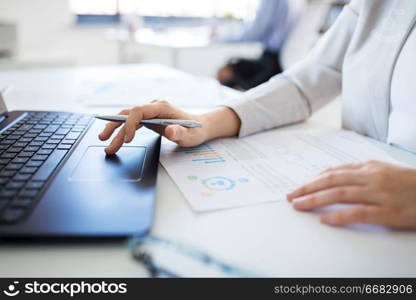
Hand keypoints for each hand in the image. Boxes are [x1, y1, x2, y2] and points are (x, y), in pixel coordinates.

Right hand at [98, 100, 240, 154]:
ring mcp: (150, 112)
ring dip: (116, 129)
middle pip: (129, 113)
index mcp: (162, 107)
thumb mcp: (191, 135)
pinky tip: (114, 137)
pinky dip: (122, 130)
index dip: (130, 124)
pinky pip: (132, 122)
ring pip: (127, 117)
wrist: (200, 127)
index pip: (139, 111)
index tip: (127, 139)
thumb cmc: (196, 131)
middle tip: (105, 141)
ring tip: (105, 142)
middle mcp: (154, 107)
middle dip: (115, 127)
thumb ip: (180, 133)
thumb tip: (170, 130)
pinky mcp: (149, 118)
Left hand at [287, 161, 415, 228]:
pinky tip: (324, 219)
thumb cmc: (409, 183)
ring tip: (298, 205)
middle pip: (331, 180)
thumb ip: (360, 172)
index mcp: (369, 166)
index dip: (313, 179)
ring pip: (339, 194)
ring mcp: (379, 193)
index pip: (334, 171)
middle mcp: (371, 177)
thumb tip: (332, 175)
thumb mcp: (384, 171)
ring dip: (315, 200)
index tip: (299, 186)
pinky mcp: (388, 212)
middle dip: (307, 187)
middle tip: (290, 195)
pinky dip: (339, 216)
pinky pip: (359, 213)